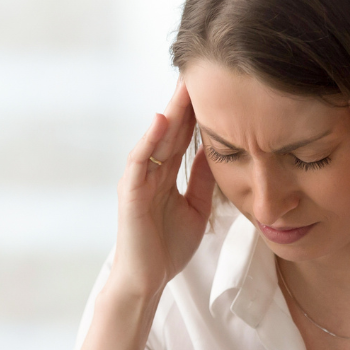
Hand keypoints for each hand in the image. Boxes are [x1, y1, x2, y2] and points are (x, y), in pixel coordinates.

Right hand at [109, 81, 215, 301]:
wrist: (147, 280)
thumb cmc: (168, 247)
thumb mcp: (196, 207)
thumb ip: (202, 180)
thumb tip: (218, 151)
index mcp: (167, 175)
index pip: (185, 135)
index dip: (199, 111)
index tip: (218, 86)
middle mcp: (152, 172)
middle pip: (172, 129)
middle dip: (186, 101)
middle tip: (202, 70)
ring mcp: (140, 180)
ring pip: (157, 138)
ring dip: (171, 111)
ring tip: (185, 84)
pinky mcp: (130, 192)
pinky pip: (141, 160)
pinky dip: (151, 139)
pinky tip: (163, 119)